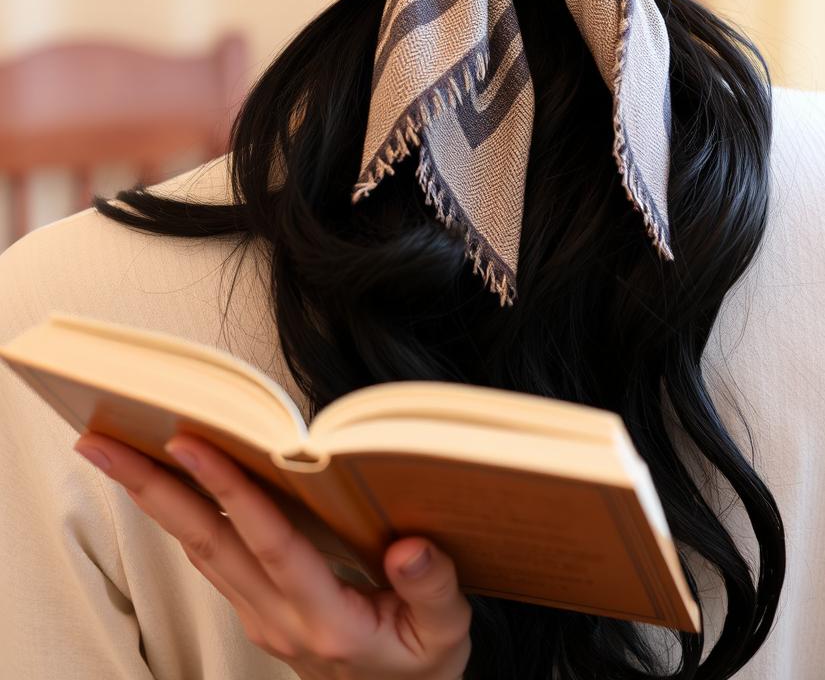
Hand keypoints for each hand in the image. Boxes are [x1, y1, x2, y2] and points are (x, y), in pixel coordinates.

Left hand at [73, 432, 471, 678]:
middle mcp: (279, 618)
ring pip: (198, 546)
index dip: (229, 490)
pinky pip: (209, 553)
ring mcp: (260, 615)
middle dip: (151, 488)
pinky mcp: (255, 607)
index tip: (191, 443)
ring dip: (152, 497)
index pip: (269, 544)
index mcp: (327, 621)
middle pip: (207, 542)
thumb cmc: (424, 662)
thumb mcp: (447, 633)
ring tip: (114, 448)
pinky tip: (163, 480)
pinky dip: (178, 511)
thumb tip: (410, 547)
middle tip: (100, 442)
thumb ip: (433, 589)